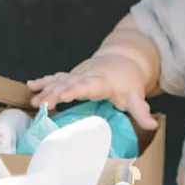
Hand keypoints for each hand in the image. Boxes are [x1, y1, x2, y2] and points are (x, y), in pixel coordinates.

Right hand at [27, 51, 157, 129]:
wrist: (123, 58)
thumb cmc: (129, 80)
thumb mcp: (137, 96)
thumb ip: (141, 111)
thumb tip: (153, 125)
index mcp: (102, 81)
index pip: (88, 86)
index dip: (75, 90)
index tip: (63, 96)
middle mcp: (87, 75)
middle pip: (68, 83)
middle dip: (54, 93)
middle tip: (41, 104)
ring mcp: (78, 74)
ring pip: (59, 81)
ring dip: (46, 90)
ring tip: (34, 101)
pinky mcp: (72, 75)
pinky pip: (56, 77)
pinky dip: (44, 81)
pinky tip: (31, 86)